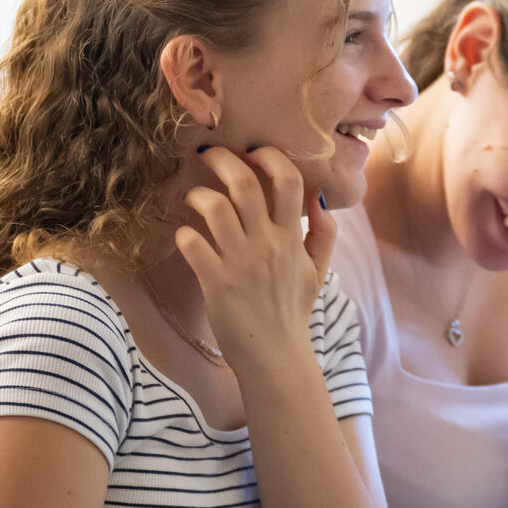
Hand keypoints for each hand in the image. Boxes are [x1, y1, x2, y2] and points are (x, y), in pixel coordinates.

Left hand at [175, 147, 335, 369]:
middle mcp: (266, 244)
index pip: (289, 181)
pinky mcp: (216, 281)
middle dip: (222, 159)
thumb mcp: (318, 272)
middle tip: (207, 154)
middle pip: (244, 183)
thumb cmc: (291, 311)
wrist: (275, 356)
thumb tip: (321, 200)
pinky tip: (185, 237)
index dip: (270, 157)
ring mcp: (240, 262)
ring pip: (215, 208)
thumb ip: (324, 235)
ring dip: (198, 195)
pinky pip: (192, 244)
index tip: (253, 151)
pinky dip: (183, 234)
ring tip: (193, 198)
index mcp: (291, 237)